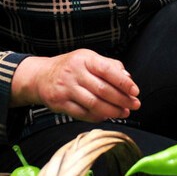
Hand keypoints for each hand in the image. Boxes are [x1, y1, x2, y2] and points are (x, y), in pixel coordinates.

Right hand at [11, 49, 139, 121]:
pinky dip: (97, 117)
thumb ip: (109, 66)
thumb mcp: (88, 58)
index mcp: (84, 59)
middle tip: (134, 105)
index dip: (123, 82)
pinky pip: (83, 114)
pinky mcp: (60, 103)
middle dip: (122, 100)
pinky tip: (106, 116)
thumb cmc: (71, 67)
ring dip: (112, 111)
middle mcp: (74, 73)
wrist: (41, 77)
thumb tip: (127, 78)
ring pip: (94, 104)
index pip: (107, 70)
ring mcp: (66, 89)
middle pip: (103, 90)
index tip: (135, 91)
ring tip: (123, 113)